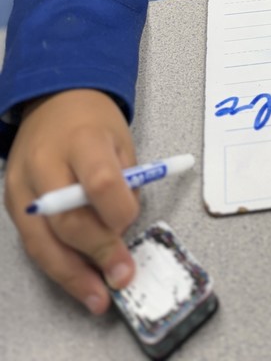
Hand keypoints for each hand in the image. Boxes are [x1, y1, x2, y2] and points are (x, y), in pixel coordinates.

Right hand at [3, 89, 139, 313]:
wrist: (53, 100)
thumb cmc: (94, 122)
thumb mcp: (121, 140)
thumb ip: (124, 183)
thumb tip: (125, 233)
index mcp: (81, 139)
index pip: (99, 181)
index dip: (118, 210)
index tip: (131, 223)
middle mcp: (44, 163)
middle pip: (67, 220)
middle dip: (98, 253)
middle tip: (122, 275)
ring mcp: (21, 186)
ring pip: (42, 241)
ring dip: (73, 276)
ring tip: (99, 298)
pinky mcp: (11, 204)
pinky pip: (33, 243)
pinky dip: (57, 266)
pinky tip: (78, 281)